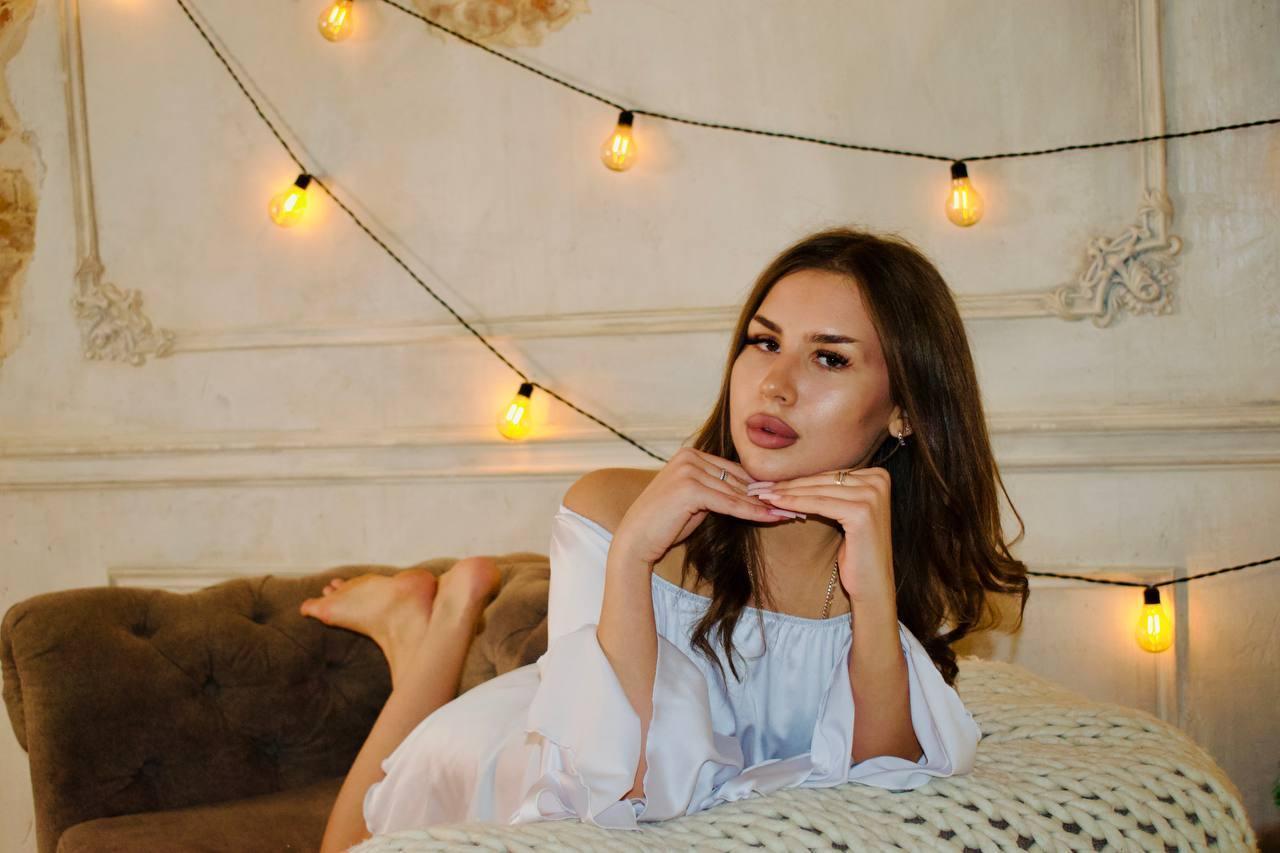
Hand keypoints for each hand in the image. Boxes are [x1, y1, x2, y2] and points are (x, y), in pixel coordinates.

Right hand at [614, 448, 784, 566]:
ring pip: (736, 491)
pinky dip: (752, 511)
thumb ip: (720, 491)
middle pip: (737, 479)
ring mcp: (688, 469)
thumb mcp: (697, 502)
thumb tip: (754, 493)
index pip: (733, 471)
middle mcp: (689, 456)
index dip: (759, 486)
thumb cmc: (665, 524)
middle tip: (795, 504)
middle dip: (766, 494)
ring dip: (764, 504)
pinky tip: (771, 517)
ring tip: (789, 513)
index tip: (784, 496)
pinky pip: (729, 502)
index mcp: (690, 454)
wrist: (636, 540)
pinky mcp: (690, 487)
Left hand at [747, 467, 895, 605]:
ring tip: (763, 494)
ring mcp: (873, 495)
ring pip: (818, 491)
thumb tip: (796, 477)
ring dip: (787, 493)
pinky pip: (819, 504)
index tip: (770, 480)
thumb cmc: (857, 551)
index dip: (799, 478)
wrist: (873, 583)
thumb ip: (832, 491)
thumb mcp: (845, 512)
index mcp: (879, 476)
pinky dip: (795, 503)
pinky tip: (776, 503)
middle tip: (761, 486)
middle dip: (790, 484)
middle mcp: (880, 480)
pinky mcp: (862, 511)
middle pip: (823, 481)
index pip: (829, 474)